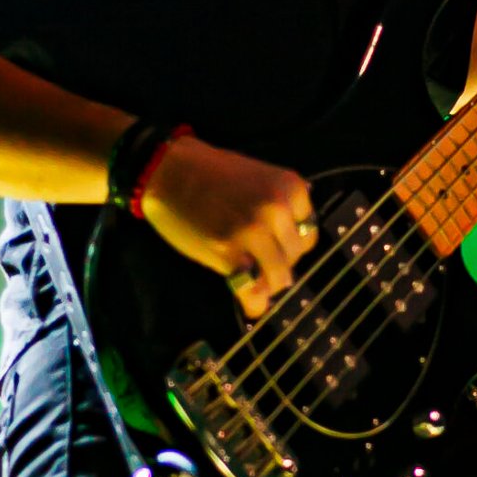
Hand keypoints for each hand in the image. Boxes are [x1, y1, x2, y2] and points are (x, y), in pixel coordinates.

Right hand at [141, 134, 317, 318]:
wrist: (168, 171)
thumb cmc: (211, 173)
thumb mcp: (260, 176)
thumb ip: (281, 203)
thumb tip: (296, 237)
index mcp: (290, 188)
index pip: (308, 233)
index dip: (291, 244)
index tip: (276, 247)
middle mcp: (277, 209)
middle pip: (295, 257)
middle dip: (278, 264)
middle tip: (258, 264)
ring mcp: (253, 233)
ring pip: (278, 278)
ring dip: (267, 285)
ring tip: (254, 283)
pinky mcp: (229, 254)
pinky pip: (253, 291)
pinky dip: (253, 303)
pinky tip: (250, 305)